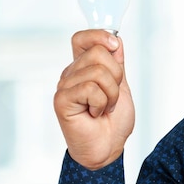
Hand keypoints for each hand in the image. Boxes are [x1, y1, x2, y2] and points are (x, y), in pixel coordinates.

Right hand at [54, 30, 134, 170]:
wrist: (108, 148)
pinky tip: (95, 114)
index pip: (82, 38)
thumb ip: (117, 63)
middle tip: (112, 97)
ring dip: (111, 94)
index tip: (115, 47)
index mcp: (84, 68)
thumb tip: (115, 39)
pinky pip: (91, 89)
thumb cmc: (113, 121)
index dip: (99, 36)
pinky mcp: (62, 100)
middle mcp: (71, 74)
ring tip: (105, 107)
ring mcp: (65, 86)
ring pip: (98, 72)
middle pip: (98, 52)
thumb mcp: (121, 86)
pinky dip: (102, 103)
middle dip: (116, 76)